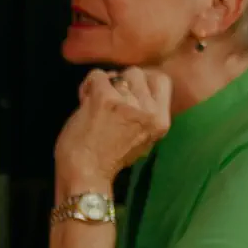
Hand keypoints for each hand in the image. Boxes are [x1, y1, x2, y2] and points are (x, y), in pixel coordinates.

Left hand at [55, 67, 172, 189]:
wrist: (86, 174)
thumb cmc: (110, 160)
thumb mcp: (142, 138)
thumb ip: (144, 115)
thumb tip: (133, 91)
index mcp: (160, 120)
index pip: (162, 81)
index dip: (144, 80)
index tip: (130, 89)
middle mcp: (148, 110)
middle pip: (138, 73)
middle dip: (122, 81)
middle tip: (109, 98)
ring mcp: (127, 102)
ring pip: (118, 74)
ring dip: (104, 84)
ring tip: (94, 102)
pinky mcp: (104, 99)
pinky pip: (97, 76)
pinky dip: (88, 84)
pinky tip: (85, 100)